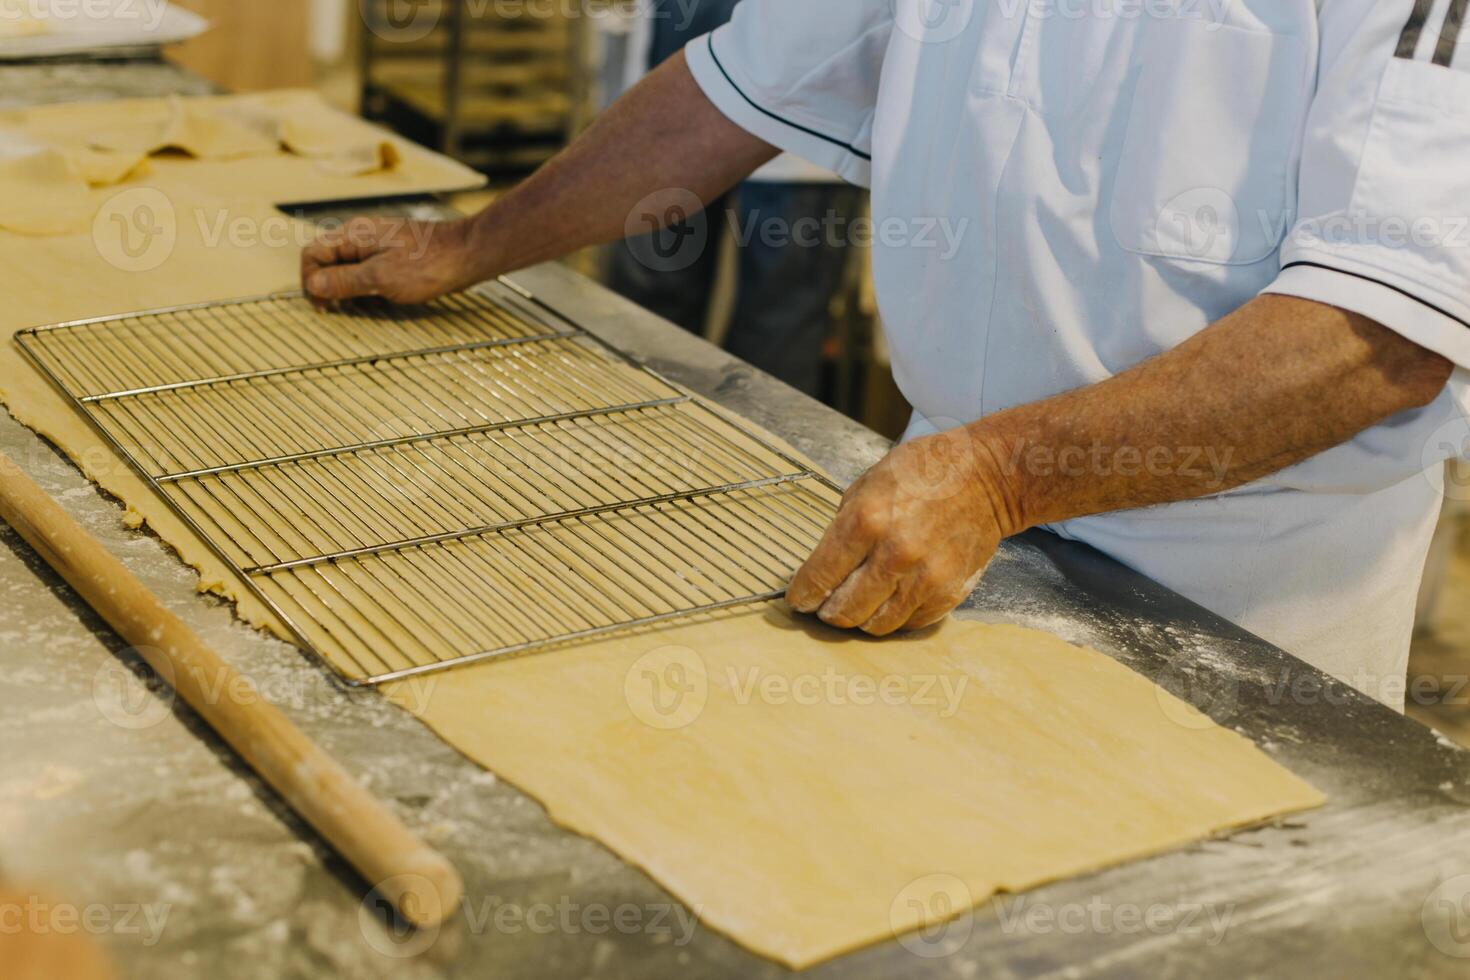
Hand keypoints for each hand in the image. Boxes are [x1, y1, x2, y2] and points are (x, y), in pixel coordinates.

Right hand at [301, 215, 478, 304]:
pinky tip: (377, 302)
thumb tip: (312, 285)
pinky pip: (367, 270)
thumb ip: (344, 280)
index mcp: (353, 235)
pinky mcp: (393, 254)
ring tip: (358, 309)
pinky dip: (366, 287)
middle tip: (337, 311)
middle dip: (327, 286)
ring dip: (346, 289)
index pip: (312, 253)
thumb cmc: (428, 265)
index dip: (309, 280)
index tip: (322, 306)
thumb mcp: (381, 278)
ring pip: (347, 267)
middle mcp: (361, 235)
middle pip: (327, 259)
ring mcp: (377, 243)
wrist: (468, 254)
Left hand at [786, 427, 1012, 634]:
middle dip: (828, 611)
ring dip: (860, 619)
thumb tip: (822, 567)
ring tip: (857, 605)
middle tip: (825, 606)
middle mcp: (895, 554)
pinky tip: (889, 600)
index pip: (820, 576)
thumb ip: (843, 527)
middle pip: (844, 610)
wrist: (985, 479)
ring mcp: (925, 578)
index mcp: (867, 520)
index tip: (798, 600)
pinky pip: (908, 623)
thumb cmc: (924, 473)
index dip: (802, 595)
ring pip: (875, 625)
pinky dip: (893, 616)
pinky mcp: (948, 594)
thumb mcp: (868, 485)